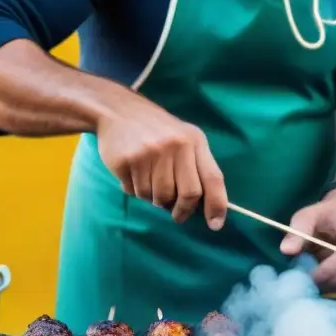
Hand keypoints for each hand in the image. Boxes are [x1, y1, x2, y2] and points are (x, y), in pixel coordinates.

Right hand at [95, 93, 227, 227]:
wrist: (118, 110)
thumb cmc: (158, 130)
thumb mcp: (184, 138)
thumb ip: (197, 166)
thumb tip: (206, 206)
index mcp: (194, 141)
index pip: (213, 178)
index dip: (217, 205)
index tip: (215, 225)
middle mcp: (175, 146)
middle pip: (188, 194)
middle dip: (183, 210)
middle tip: (177, 214)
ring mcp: (150, 153)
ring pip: (159, 197)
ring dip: (155, 198)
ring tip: (149, 180)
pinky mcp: (126, 161)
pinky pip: (136, 192)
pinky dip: (135, 190)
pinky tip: (133, 173)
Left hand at [281, 191, 335, 292]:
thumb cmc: (323, 216)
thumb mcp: (307, 216)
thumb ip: (297, 232)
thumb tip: (286, 251)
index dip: (326, 272)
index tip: (306, 277)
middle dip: (328, 281)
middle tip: (308, 282)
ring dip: (333, 285)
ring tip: (316, 279)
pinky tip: (326, 280)